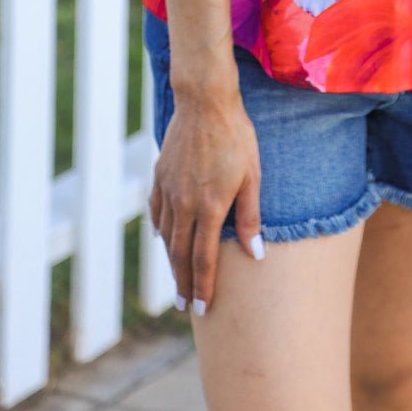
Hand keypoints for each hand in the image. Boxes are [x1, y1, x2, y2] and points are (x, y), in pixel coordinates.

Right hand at [148, 86, 262, 314]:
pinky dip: (160, 229)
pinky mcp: (159, 175)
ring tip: (177, 277)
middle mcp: (184, 203)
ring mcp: (168, 189)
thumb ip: (251, 216)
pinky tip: (164, 237)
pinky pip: (156, 211)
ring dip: (171, 260)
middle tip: (185, 306)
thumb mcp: (252, 175)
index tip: (201, 308)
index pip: (203, 258)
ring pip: (166, 235)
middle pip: (180, 254)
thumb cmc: (236, 136)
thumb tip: (255, 254)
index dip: (203, 286)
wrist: (205, 101)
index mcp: (209, 206)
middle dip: (183, 283)